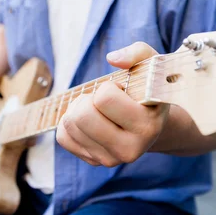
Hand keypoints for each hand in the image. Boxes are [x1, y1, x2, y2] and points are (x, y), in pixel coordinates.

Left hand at [56, 42, 167, 166]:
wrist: (153, 123)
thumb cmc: (148, 90)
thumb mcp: (151, 66)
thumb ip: (137, 53)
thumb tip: (112, 58)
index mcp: (147, 127)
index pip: (104, 98)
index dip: (109, 87)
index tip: (122, 90)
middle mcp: (130, 150)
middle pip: (82, 116)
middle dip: (88, 99)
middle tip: (103, 99)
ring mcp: (110, 159)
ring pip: (69, 125)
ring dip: (79, 108)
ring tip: (98, 108)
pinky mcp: (93, 161)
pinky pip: (62, 137)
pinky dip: (69, 123)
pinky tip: (89, 120)